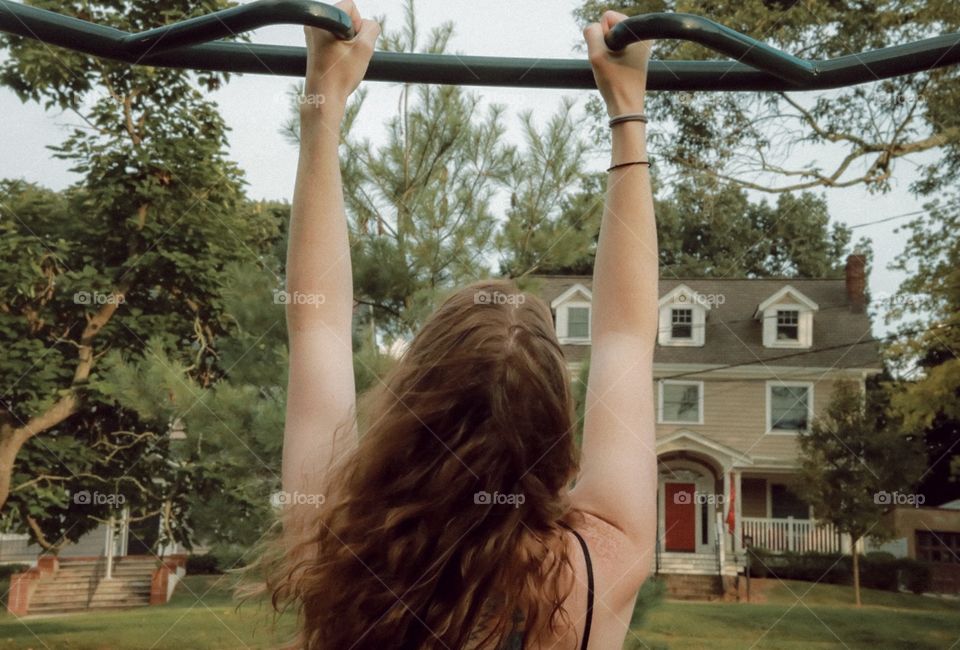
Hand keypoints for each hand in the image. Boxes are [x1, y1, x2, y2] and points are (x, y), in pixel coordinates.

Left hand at [302, 0, 380, 115]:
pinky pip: (337, 41)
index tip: (352, 44)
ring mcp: (313, 36)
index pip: (350, 6)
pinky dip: (343, 51)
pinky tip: (341, 65)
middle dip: (355, 35)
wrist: (325, 98)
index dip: (358, 24)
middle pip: (347, 18)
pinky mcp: (315, 47)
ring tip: (344, 61)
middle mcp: (314, 25)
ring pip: (344, 31)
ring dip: (350, 45)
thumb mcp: (364, 48)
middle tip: (349, 54)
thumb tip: (369, 26)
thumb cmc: (341, 75)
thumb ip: (372, 28)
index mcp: (321, 21)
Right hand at [583, 11, 653, 115]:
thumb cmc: (614, 83)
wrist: (626, 107)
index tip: (611, 56)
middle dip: (603, 44)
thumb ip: (591, 33)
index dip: (601, 37)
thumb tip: (593, 28)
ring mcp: (638, 46)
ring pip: (608, 39)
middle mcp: (642, 36)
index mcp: (639, 32)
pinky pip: (612, 48)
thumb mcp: (596, 55)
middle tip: (610, 63)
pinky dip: (607, 58)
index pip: (607, 17)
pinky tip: (613, 70)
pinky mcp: (634, 55)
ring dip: (604, 52)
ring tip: (612, 67)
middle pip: (608, 26)